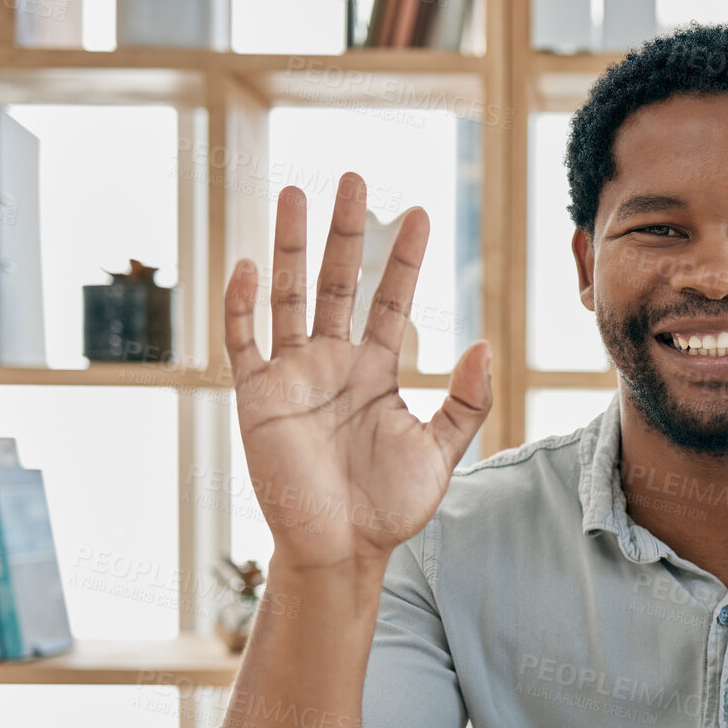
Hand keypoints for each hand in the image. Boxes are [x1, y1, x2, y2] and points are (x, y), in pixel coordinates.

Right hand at [223, 172, 492, 570]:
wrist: (342, 550)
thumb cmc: (389, 507)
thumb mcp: (441, 451)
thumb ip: (466, 400)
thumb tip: (484, 344)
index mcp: (375, 371)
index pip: (390, 299)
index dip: (404, 259)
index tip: (420, 213)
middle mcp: (333, 363)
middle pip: (339, 281)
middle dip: (347, 231)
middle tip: (355, 177)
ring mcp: (293, 376)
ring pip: (289, 296)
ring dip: (289, 245)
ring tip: (294, 191)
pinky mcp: (257, 397)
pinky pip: (245, 343)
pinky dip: (243, 306)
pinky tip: (246, 265)